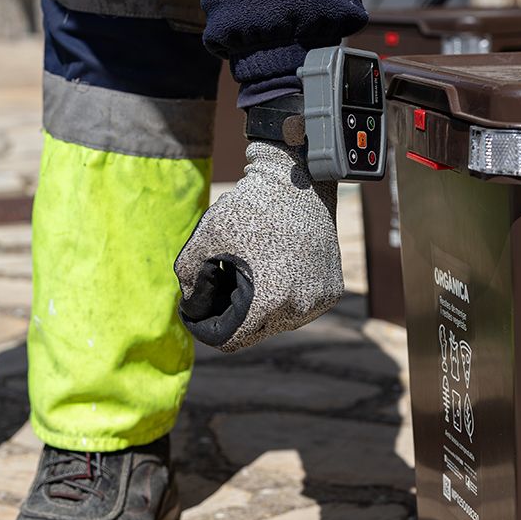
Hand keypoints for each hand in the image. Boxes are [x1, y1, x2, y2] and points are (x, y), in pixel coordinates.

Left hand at [176, 140, 342, 351]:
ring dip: (258, 307)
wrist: (299, 179)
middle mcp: (300, 309)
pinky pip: (297, 307)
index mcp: (269, 301)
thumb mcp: (204, 239)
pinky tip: (272, 268)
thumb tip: (192, 305)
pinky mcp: (332, 291)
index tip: (197, 307)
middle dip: (231, 313)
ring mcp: (320, 301)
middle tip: (219, 282)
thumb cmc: (250, 206)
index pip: (230, 340)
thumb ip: (188, 279)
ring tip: (246, 272)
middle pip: (253, 333)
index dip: (206, 327)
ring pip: (277, 322)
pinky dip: (281, 296)